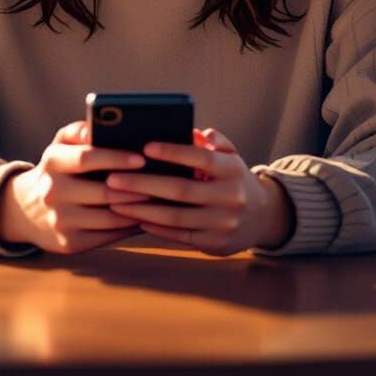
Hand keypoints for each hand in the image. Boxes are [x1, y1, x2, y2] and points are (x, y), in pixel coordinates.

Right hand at [0, 121, 147, 253]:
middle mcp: (53, 192)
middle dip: (135, 188)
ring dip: (137, 210)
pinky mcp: (68, 243)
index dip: (115, 158)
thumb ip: (79, 131)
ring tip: (160, 200)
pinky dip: (129, 227)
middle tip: (162, 182)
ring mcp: (60, 221)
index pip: (86, 158)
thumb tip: (99, 127)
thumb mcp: (61, 145)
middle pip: (102, 192)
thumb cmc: (58, 169)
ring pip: (109, 218)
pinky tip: (145, 217)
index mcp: (53, 161)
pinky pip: (107, 237)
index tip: (142, 158)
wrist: (26, 210)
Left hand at [105, 127, 293, 255]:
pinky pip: (179, 235)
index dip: (172, 152)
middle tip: (113, 178)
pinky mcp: (214, 244)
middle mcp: (230, 196)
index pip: (200, 157)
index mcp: (232, 169)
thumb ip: (212, 141)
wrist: (262, 217)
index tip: (144, 146)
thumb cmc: (233, 178)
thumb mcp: (230, 155)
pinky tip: (135, 218)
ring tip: (116, 201)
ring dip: (142, 209)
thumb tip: (190, 131)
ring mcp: (223, 223)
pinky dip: (156, 227)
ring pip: (176, 216)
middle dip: (144, 184)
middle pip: (181, 189)